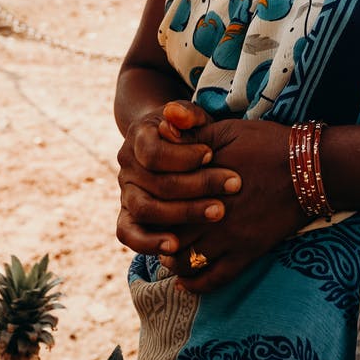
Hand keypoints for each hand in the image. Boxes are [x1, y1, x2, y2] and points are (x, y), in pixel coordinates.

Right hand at [115, 102, 239, 255]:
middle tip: (233, 184)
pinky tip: (176, 247)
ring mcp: (126, 193)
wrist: (168, 148)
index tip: (212, 154)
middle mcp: (127, 166)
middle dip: (198, 186)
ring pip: (145, 209)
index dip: (184, 156)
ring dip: (183, 213)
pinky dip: (148, 243)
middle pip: (155, 183)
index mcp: (138, 138)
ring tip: (217, 213)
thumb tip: (175, 113)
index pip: (153, 153)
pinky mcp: (129, 216)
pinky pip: (128, 234)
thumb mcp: (192, 118)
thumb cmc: (189, 134)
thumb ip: (189, 115)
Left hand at [161, 119, 311, 293]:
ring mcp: (231, 237)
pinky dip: (196, 285)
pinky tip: (184, 284)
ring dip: (171, 260)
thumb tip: (161, 127)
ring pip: (187, 261)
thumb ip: (192, 134)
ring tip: (167, 254)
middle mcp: (213, 214)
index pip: (162, 201)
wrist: (311, 168)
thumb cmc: (267, 144)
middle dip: (155, 235)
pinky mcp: (249, 252)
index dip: (149, 205)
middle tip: (151, 232)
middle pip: (168, 234)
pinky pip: (216, 279)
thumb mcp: (226, 130)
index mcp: (203, 183)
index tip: (146, 203)